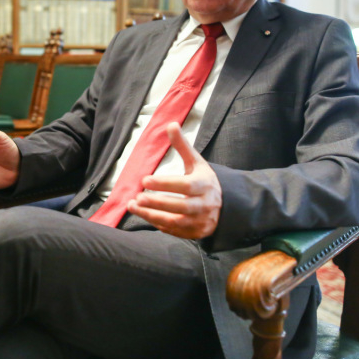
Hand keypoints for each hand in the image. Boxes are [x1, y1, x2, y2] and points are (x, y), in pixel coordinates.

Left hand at [126, 122, 221, 238]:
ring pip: (175, 221)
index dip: (164, 184)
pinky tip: (144, 215)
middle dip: (157, 203)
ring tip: (133, 206)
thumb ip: (182, 146)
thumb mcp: (196, 162)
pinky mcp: (195, 233)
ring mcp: (200, 221)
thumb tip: (171, 124)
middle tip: (137, 198)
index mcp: (205, 185)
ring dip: (151, 215)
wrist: (226, 206)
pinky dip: (157, 224)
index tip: (144, 180)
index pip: (185, 185)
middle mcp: (204, 205)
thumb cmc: (204, 181)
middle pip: (180, 206)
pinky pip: (174, 231)